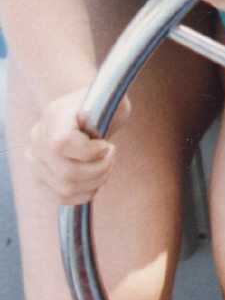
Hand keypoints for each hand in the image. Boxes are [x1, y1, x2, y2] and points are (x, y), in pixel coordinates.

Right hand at [29, 88, 129, 203]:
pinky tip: (95, 180)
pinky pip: (60, 198)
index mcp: (55, 114)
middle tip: (111, 155)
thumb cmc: (103, 107)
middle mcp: (38, 138)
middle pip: (67, 173)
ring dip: (95, 182)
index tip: (106, 145)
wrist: (84, 112)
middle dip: (100, 169)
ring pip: (65, 188)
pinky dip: (84, 194)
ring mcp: (34, 160)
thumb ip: (112, 110)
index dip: (89, 151)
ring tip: (105, 166)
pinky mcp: (38, 178)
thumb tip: (96, 134)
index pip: (61, 144)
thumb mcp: (114, 102)